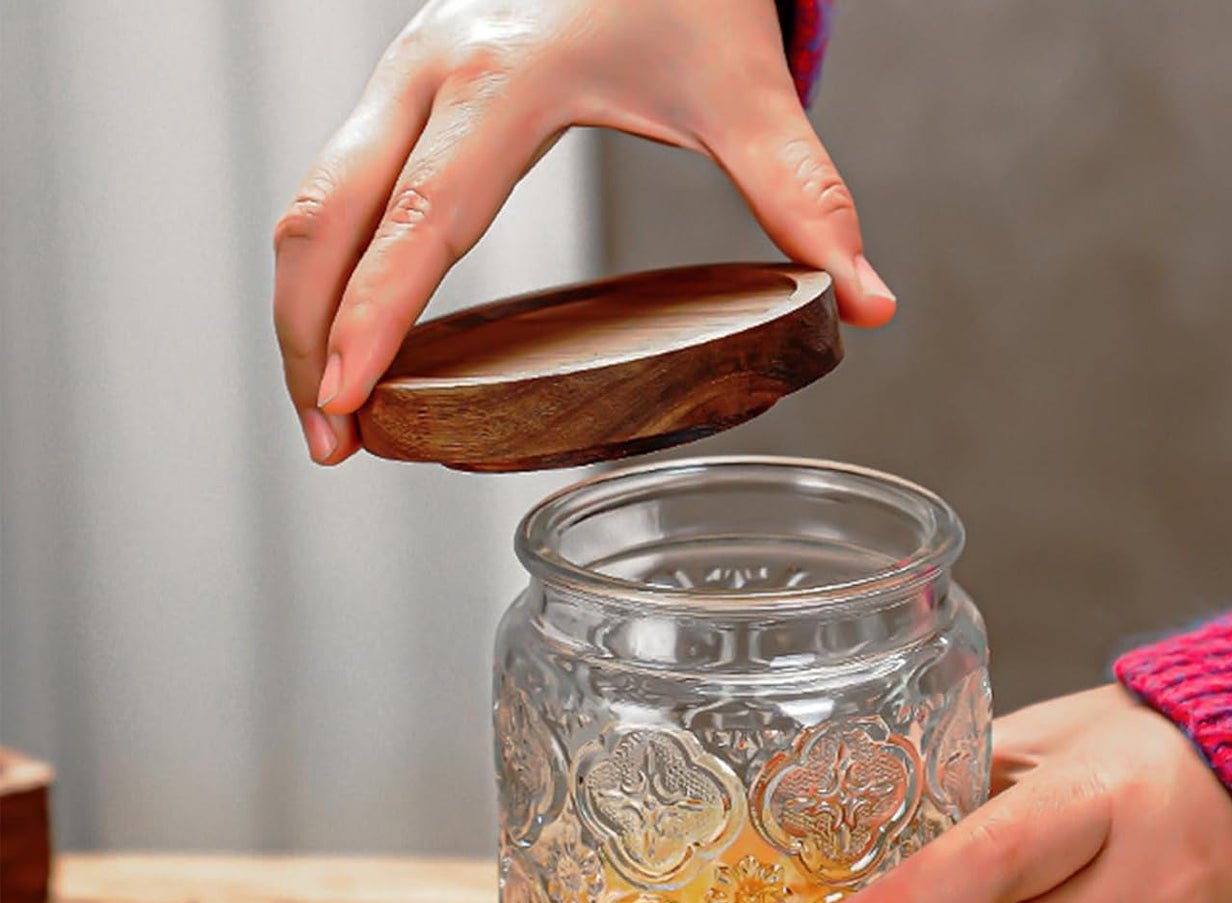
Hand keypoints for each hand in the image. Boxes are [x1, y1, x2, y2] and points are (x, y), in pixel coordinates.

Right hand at [273, 0, 895, 465]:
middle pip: (328, 216)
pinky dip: (325, 271)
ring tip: (327, 416)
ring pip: (311, 202)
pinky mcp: (402, 89)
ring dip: (302, 311)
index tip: (348, 402)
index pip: (421, 217)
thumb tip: (870, 303)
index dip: (376, 317)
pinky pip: (334, 188)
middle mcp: (431, 68)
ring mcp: (404, 73)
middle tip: (326, 445)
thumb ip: (806, 200)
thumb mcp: (746, 87)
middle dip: (309, 337)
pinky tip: (344, 337)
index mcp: (508, 78)